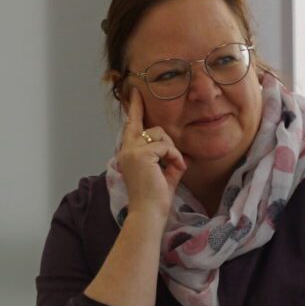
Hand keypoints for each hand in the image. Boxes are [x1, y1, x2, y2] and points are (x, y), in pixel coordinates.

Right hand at [112, 88, 185, 221]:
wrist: (148, 213)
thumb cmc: (155, 198)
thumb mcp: (163, 173)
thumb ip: (167, 158)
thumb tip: (178, 152)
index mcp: (128, 153)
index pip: (131, 125)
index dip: (134, 108)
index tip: (135, 92)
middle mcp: (126, 149)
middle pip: (149, 127)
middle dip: (166, 140)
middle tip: (174, 161)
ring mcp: (132, 151)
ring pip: (159, 134)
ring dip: (172, 150)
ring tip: (174, 168)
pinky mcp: (141, 154)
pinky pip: (165, 145)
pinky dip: (175, 156)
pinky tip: (176, 169)